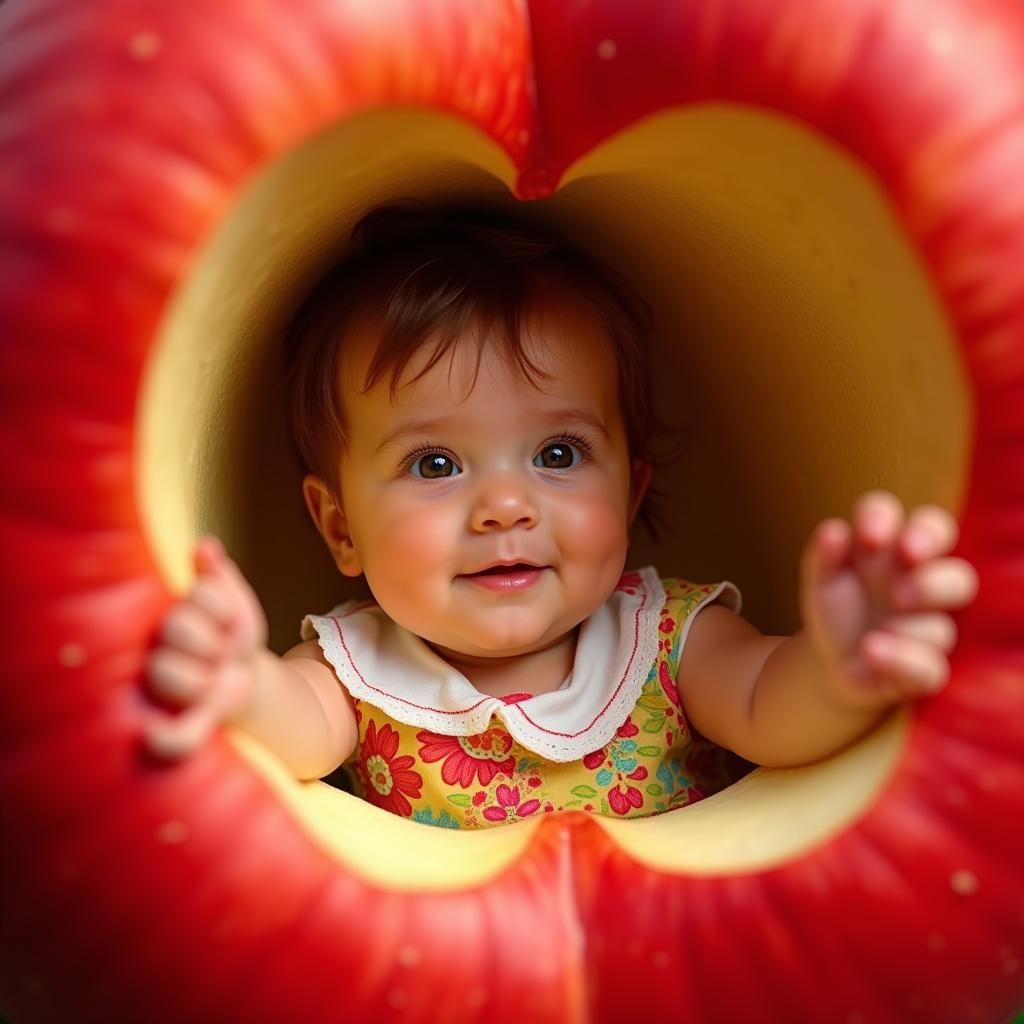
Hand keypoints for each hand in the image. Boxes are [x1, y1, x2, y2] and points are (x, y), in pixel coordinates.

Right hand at [143, 537, 267, 758]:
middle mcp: (159, 653)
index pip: (192, 602)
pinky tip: (152, 736)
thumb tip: (205, 546)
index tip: (229, 621)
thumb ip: (219, 577)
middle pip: (174, 631)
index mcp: (173, 622)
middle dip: (209, 640)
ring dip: (199, 677)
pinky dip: (164, 740)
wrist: (244, 678)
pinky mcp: (181, 725)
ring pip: (166, 674)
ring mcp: (166, 691)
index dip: (219, 609)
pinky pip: (169, 740)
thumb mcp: (235, 606)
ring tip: (214, 679)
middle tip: (221, 653)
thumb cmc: (231, 637)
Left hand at [801, 490, 977, 709]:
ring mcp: (928, 631)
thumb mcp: (822, 577)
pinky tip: (870, 649)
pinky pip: (929, 667)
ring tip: (880, 625)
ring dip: (911, 622)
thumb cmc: (838, 607)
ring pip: (941, 625)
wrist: (832, 662)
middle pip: (957, 573)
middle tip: (906, 561)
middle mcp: (926, 590)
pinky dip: (900, 658)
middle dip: (935, 582)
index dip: (906, 526)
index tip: (868, 535)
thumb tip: (834, 531)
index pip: (922, 524)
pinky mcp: (924, 669)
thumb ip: (825, 554)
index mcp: (904, 555)